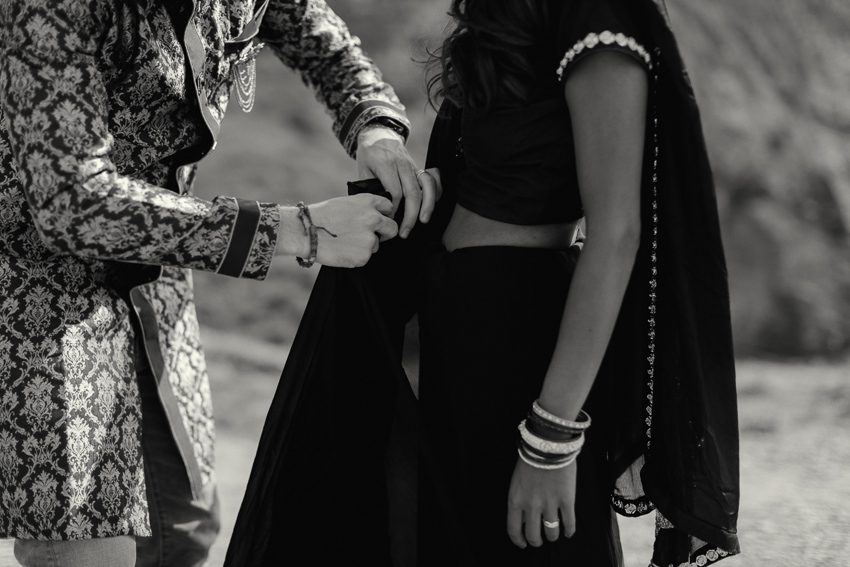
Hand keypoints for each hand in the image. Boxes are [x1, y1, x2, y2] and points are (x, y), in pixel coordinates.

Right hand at [276, 194, 396, 267]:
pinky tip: (342, 250)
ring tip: (344, 242)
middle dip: (385, 233)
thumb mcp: (345, 203)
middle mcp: (373, 218)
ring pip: (376, 244)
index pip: (388, 206)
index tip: (379, 220)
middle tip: (373, 237)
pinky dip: (356, 256)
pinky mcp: (364, 255)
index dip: (384, 214)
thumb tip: (375, 217)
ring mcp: (370, 237)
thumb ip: (362, 209)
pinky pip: (365, 257)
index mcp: (367, 202)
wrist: (306, 233)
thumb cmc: (321, 217)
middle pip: (392, 228)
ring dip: (365, 245)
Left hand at [356, 126, 438, 237]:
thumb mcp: (362, 168)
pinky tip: (430, 207)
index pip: (394, 192)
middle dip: (410, 216)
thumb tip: (376, 210)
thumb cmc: (369, 154)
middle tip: (404, 232)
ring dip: (427, 205)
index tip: (387, 219)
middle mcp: (402, 164)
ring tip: (423, 221)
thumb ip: (368, 187)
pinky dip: (435, 193)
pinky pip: (432, 181)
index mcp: (385, 163)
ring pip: (426, 186)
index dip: (392, 209)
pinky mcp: (419, 168)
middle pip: (412, 193)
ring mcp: (413, 166)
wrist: (379, 133)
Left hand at [506, 458, 576, 548]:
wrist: (547, 445)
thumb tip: (525, 517)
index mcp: (515, 500)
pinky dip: (569, 530)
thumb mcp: (517, 481)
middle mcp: (531, 506)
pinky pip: (569, 523)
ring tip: (554, 534)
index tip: (523, 543)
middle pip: (534, 536)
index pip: (514, 530)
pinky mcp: (567, 500)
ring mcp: (550, 504)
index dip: (519, 540)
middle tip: (540, 540)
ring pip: (551, 533)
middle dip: (537, 541)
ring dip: (553, 536)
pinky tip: (568, 531)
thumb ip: (520, 500)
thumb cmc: (530, 459)